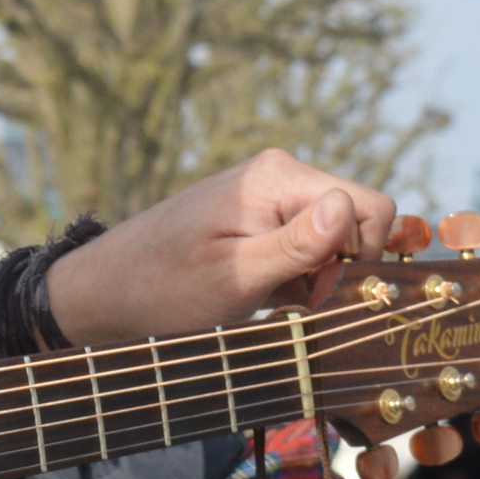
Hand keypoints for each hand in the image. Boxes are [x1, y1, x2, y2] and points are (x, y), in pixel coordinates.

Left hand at [40, 150, 399, 345]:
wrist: (106, 293)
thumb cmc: (163, 289)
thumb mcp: (235, 277)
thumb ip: (296, 245)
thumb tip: (348, 208)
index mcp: (279, 177)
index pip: (373, 207)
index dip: (362, 257)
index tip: (321, 293)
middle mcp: (281, 176)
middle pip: (360, 221)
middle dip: (343, 268)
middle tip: (295, 302)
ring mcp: (272, 197)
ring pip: (337, 239)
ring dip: (319, 277)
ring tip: (272, 300)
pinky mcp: (262, 221)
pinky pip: (310, 247)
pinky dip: (301, 277)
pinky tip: (268, 296)